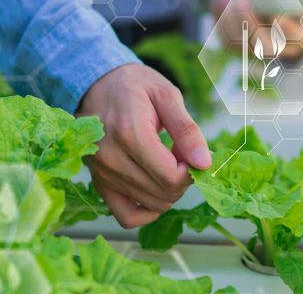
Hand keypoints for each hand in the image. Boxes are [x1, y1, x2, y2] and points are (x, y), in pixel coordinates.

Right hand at [77, 64, 211, 227]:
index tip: (190, 152)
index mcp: (130, 134)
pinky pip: (127, 217)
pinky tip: (154, 188)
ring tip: (165, 163)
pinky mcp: (98, 184)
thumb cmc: (135, 86)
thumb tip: (204, 163)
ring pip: (151, 206)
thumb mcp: (167, 96)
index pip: (171, 177)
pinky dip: (147, 210)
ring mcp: (102, 175)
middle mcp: (112, 159)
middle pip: (164, 194)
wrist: (97, 84)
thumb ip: (187, 130)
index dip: (191, 171)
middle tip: (179, 154)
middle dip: (182, 179)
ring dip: (168, 191)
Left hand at [211, 0, 302, 59]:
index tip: (275, 14)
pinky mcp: (242, 46)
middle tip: (241, 1)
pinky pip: (228, 40)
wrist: (285, 8)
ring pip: (241, 44)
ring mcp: (260, 51)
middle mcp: (281, 50)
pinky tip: (217, 3)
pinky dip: (220, 22)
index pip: (294, 38)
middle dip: (250, 24)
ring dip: (229, 22)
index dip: (285, 29)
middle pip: (263, 44)